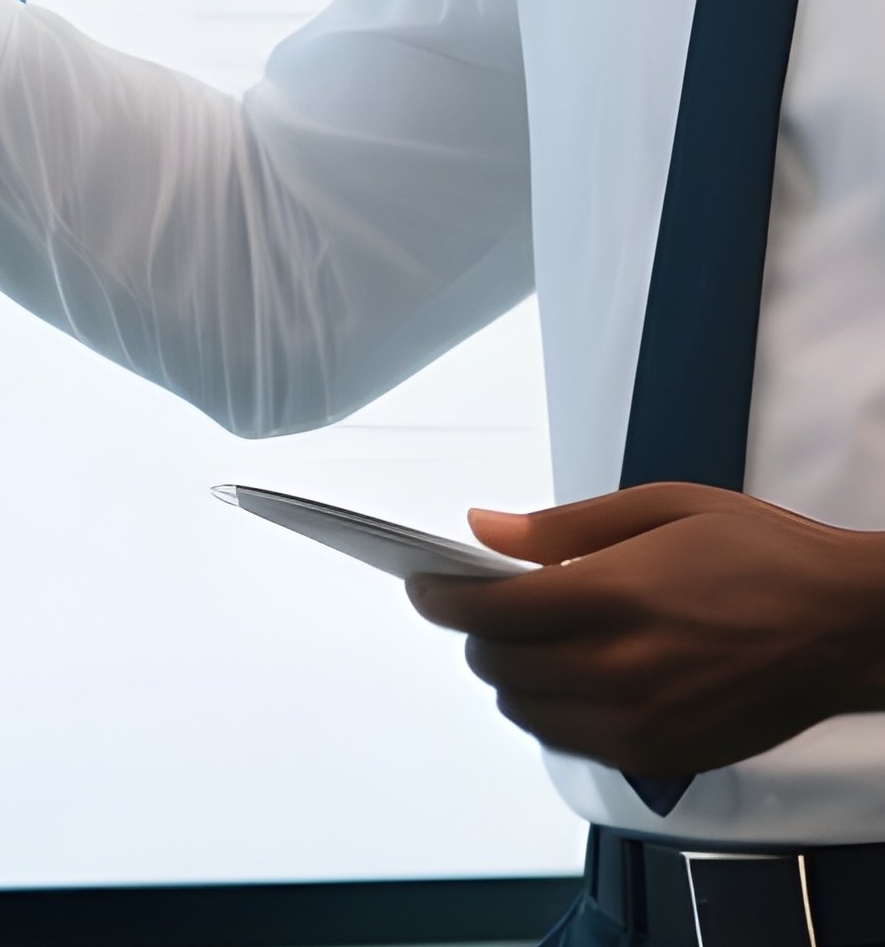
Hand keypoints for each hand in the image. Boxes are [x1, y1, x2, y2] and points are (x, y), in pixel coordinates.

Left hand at [406, 483, 884, 777]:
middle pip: (497, 664)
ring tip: (523, 638)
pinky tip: (569, 675)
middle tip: (479, 602)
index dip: (439, 597)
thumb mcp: (659, 507)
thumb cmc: (759, 555)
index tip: (421, 582)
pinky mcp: (662, 756)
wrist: (847, 627)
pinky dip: (550, 711)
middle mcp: (620, 667)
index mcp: (614, 596)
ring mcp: (641, 721)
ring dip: (507, 675)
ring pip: (526, 711)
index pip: (489, 610)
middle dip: (472, 632)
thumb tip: (481, 528)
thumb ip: (560, 527)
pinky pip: (571, 742)